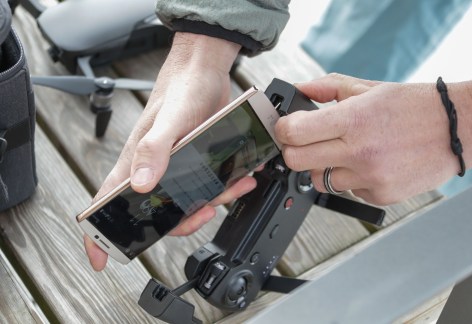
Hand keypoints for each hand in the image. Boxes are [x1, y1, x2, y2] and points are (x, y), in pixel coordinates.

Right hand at [84, 33, 253, 270]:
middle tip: (201, 214)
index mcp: (136, 162)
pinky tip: (240, 177)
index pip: (108, 201)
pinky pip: (208, 185)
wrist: (206, 71)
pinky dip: (226, 186)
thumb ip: (154, 150)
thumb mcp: (168, 119)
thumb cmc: (180, 89)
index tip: (99, 258)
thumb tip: (141, 184)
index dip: (99, 232)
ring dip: (212, 200)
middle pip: (156, 212)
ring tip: (232, 187)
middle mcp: (153, 169)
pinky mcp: (196, 161)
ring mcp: (175, 167)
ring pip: (187, 201)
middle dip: (181, 221)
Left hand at [275, 73, 471, 204]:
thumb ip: (327, 87)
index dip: (282, 129)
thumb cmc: (416, 106)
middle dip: (294, 150)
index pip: (293, 132)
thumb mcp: (369, 87)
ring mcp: (370, 178)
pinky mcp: (380, 195)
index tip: (286, 127)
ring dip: (323, 167)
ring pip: (319, 180)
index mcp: (354, 119)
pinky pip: (347, 190)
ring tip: (347, 152)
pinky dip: (351, 178)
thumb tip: (298, 90)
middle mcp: (360, 152)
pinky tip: (369, 164)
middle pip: (296, 161)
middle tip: (305, 141)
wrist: (459, 129)